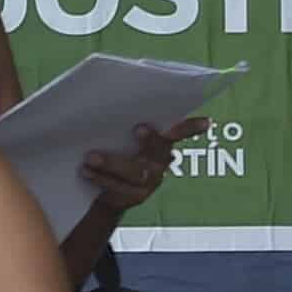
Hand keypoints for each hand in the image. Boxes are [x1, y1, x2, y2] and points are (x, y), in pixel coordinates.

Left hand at [83, 118, 207, 215]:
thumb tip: (102, 94)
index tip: (204, 121)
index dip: (192, 128)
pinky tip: (86, 171)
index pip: (178, 132)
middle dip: (150, 141)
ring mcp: (150, 182)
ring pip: (138, 172)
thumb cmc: (110, 150)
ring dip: (113, 163)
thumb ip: (119, 123)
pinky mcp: (135, 197)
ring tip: (90, 157)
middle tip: (138, 128)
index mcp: (159, 144)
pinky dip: (101, 178)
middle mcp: (160, 163)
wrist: (100, 190)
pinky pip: (121, 188)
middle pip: (159, 152)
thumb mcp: (115, 135)